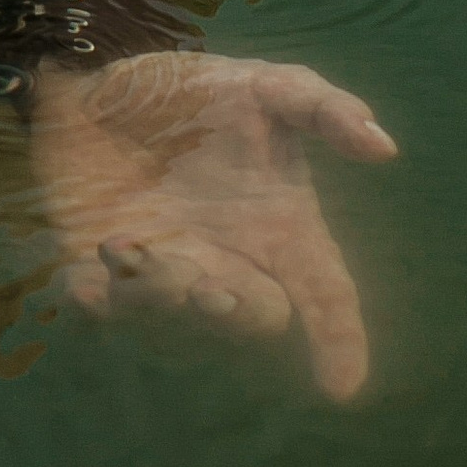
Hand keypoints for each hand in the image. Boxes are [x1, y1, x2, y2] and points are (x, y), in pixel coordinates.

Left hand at [26, 50, 396, 400]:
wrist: (101, 80)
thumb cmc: (195, 95)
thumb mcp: (264, 86)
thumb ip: (322, 109)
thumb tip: (383, 145)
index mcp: (280, 231)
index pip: (325, 296)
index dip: (339, 341)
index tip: (340, 387)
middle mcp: (229, 265)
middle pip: (249, 316)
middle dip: (232, 312)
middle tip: (207, 288)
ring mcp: (165, 275)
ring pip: (172, 319)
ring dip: (154, 294)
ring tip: (122, 246)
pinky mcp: (99, 274)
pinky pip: (102, 310)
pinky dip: (97, 305)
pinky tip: (83, 288)